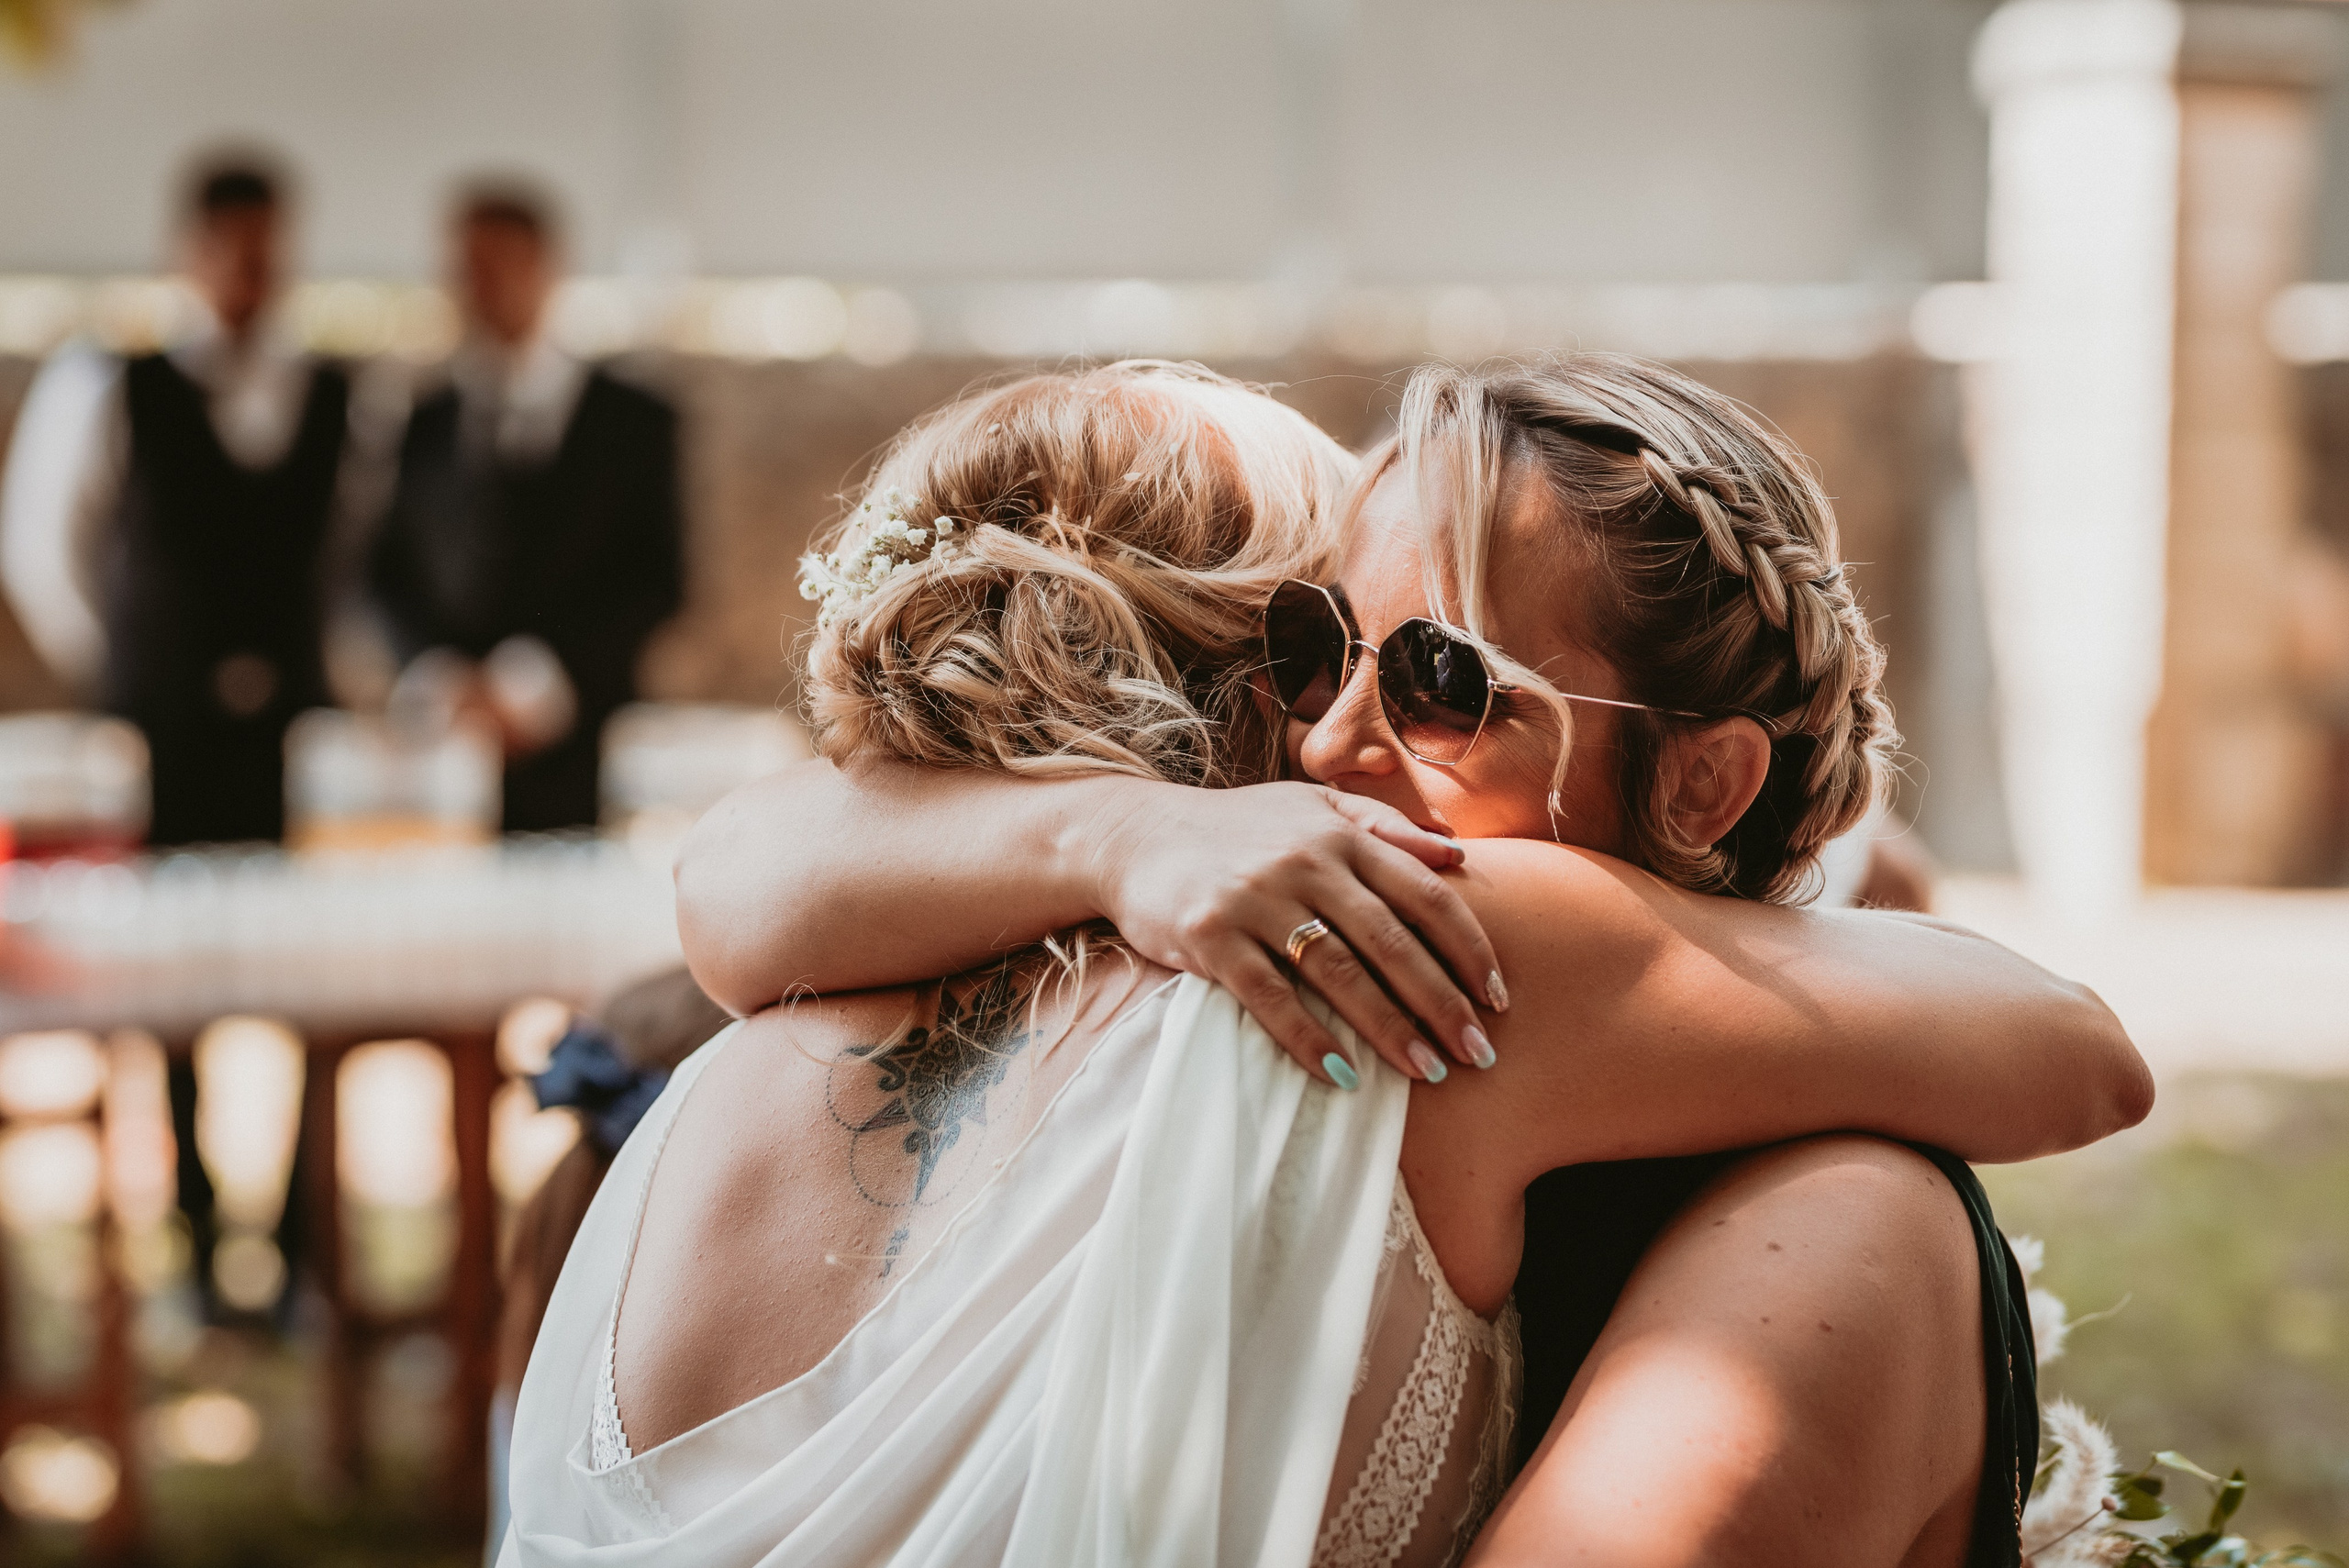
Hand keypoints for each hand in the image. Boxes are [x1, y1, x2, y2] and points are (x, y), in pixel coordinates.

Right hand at [1082, 779, 1503, 1085]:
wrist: (1135, 835)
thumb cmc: (1237, 828)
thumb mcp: (1312, 806)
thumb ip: (1384, 826)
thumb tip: (1457, 856)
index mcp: (1339, 832)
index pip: (1425, 895)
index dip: (1469, 949)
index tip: (1499, 998)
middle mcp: (1304, 861)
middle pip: (1392, 941)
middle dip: (1443, 1002)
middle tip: (1479, 1054)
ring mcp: (1255, 898)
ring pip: (1338, 973)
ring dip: (1388, 1028)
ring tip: (1428, 1071)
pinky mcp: (1210, 936)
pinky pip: (1269, 998)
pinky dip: (1308, 1040)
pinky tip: (1342, 1076)